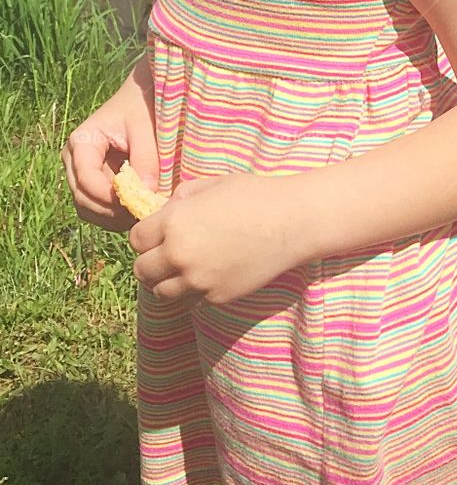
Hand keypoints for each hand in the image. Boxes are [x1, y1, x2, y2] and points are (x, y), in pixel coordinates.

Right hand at [61, 76, 158, 232]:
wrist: (141, 98)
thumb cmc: (141, 107)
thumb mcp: (145, 127)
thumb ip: (145, 158)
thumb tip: (145, 192)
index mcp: (82, 142)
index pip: (86, 178)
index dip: (107, 196)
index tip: (133, 201)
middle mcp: (74, 159)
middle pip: (82, 197)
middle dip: (110, 210)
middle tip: (140, 213)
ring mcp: (81, 173)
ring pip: (87, 208)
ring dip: (112, 217)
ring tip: (140, 213)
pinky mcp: (93, 182)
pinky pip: (97, 207)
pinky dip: (113, 215)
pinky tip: (135, 211)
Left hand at [129, 173, 300, 306]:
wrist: (292, 221)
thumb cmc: (254, 195)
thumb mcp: (213, 184)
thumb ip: (182, 198)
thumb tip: (165, 211)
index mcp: (174, 223)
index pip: (135, 240)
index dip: (146, 236)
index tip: (158, 233)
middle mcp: (179, 255)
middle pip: (142, 271)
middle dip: (151, 261)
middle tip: (169, 253)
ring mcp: (197, 281)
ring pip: (161, 292)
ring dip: (168, 280)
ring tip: (187, 267)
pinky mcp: (216, 298)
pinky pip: (191, 300)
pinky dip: (195, 290)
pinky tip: (212, 272)